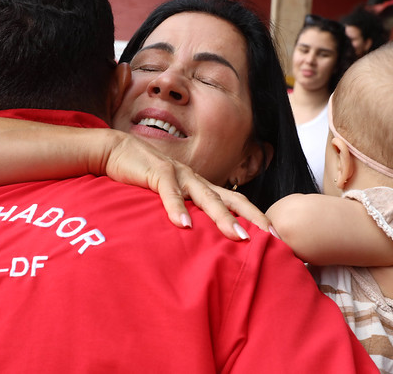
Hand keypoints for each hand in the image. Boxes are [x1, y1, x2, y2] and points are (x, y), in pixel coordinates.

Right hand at [103, 134, 268, 239]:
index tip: (275, 239)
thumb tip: (197, 240)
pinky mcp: (157, 173)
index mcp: (201, 186)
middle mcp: (196, 180)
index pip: (236, 202)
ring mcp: (179, 174)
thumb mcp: (167, 198)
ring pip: (206, 197)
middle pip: (231, 200)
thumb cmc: (143, 178)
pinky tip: (184, 226)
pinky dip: (177, 208)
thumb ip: (182, 213)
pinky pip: (169, 192)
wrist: (116, 151)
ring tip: (237, 237)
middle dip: (252, 219)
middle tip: (271, 239)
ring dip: (222, 218)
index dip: (255, 218)